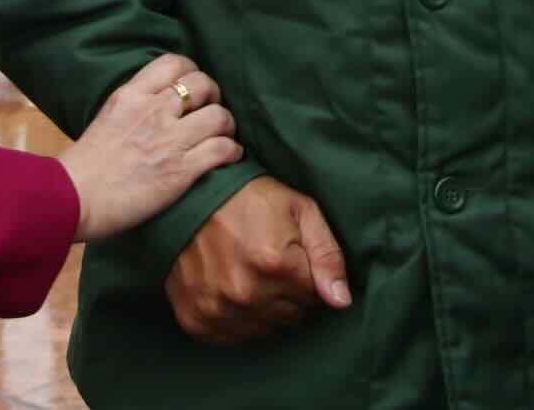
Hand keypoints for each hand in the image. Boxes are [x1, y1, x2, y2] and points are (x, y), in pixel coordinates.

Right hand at [58, 53, 242, 243]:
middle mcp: (154, 110)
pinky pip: (222, 149)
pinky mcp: (181, 170)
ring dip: (227, 125)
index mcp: (132, 95)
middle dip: (214, 96)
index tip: (194, 88)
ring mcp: (170, 139)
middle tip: (211, 110)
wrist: (72, 199)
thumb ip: (132, 107)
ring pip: (219, 116)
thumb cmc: (82, 167)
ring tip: (225, 135)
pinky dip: (232, 152)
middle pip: (203, 85)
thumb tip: (152, 107)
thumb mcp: (106, 118)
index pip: (174, 63)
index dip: (192, 71)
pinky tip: (231, 157)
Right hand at [166, 175, 349, 343]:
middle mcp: (247, 293)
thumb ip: (327, 256)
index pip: (316, 297)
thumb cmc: (252, 199)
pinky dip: (235, 320)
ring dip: (263, 309)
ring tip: (251, 275)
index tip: (293, 258)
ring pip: (264, 329)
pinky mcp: (195, 318)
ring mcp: (218, 308)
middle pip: (291, 316)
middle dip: (288, 294)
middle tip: (271, 265)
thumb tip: (341, 301)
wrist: (192, 195)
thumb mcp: (301, 210)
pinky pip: (231, 337)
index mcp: (277, 265)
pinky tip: (231, 291)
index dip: (308, 277)